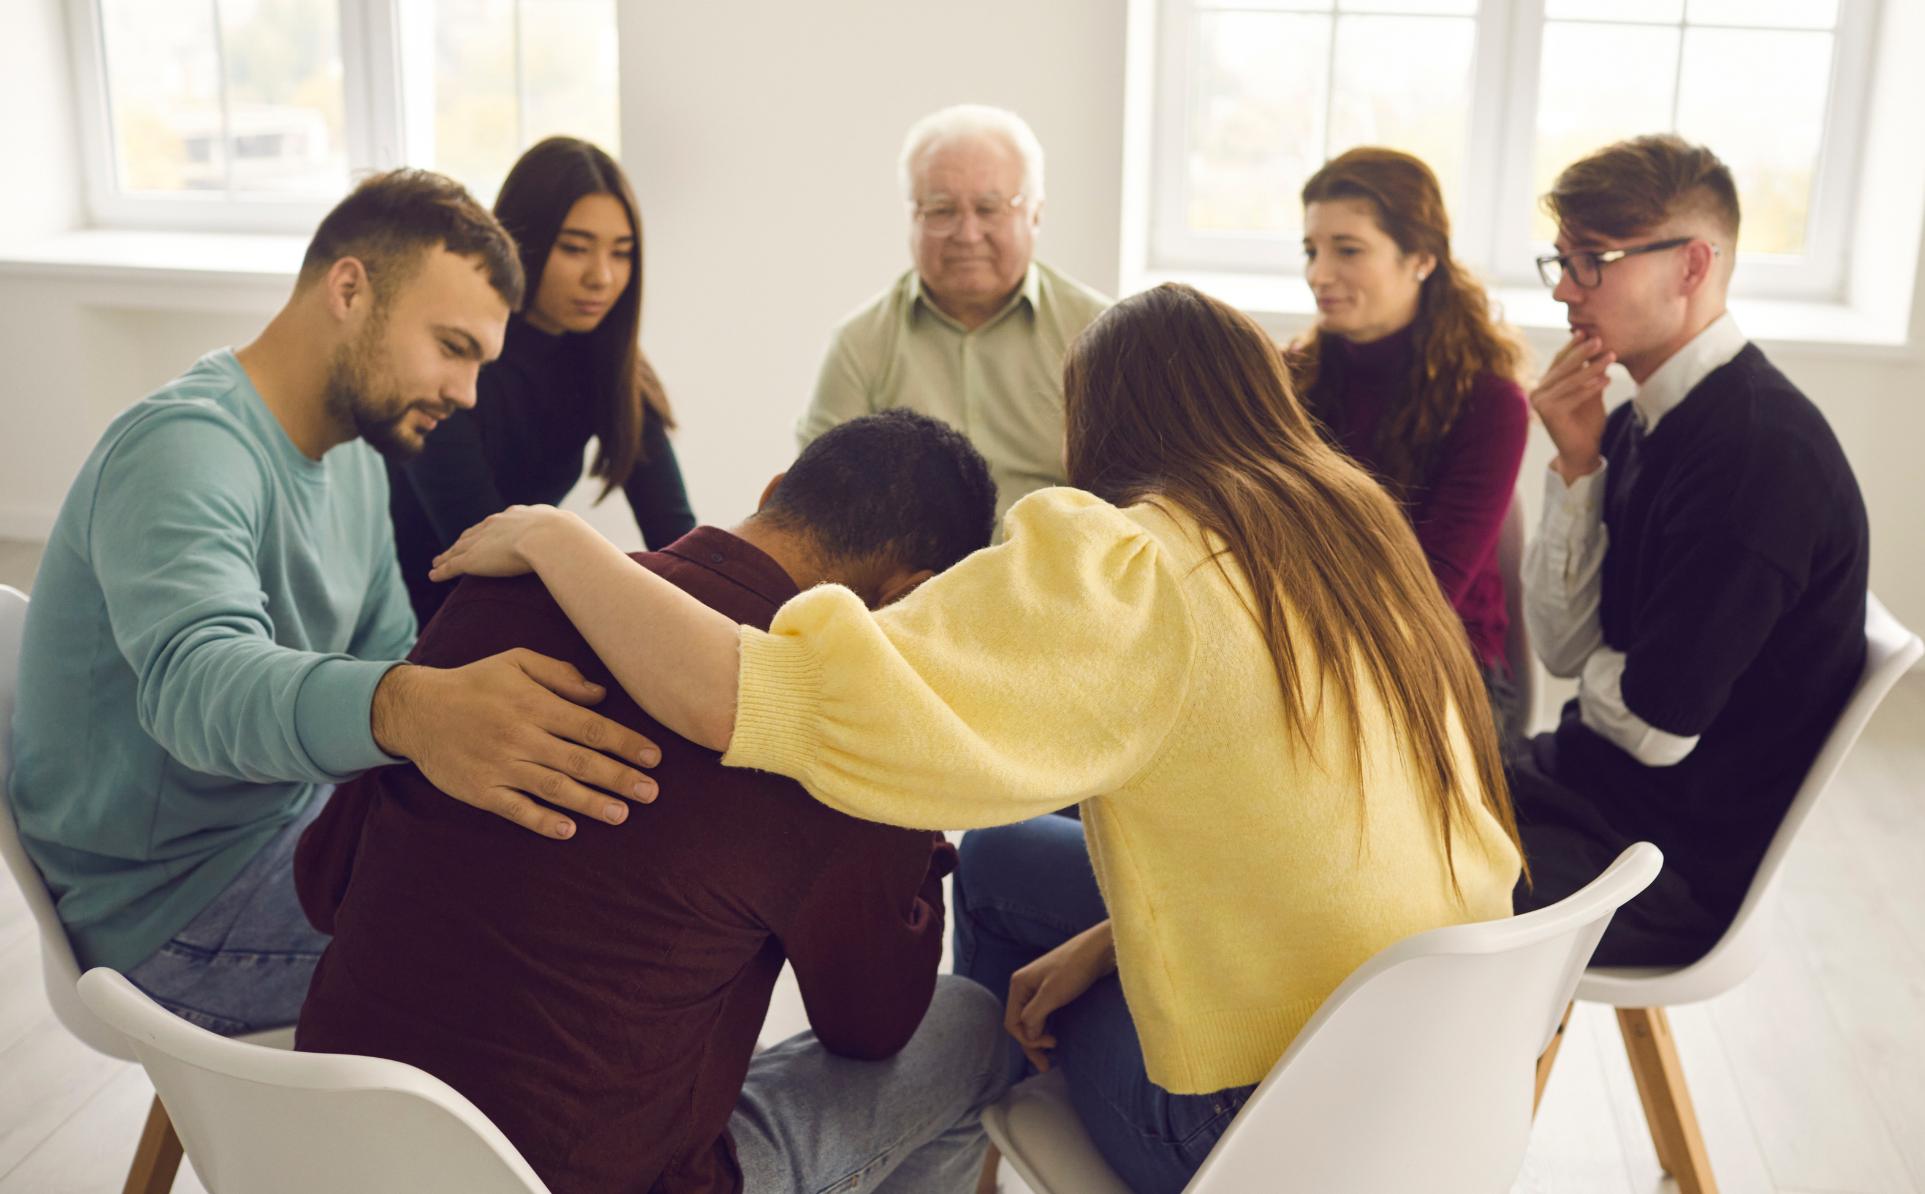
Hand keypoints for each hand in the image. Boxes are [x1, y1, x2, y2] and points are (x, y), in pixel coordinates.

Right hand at [371, 650, 661, 838]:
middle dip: (619, 778)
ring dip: (590, 803)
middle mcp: (520, 736)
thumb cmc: (475, 683)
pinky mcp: (480, 791)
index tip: (653, 757)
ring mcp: (500, 766)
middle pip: (580, 761)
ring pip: (554, 788)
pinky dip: (542, 821)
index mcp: (534, 704)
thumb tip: (601, 694)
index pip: (590, 727)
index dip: (625, 743)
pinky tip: (568, 830)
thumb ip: (560, 674)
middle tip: (651, 792)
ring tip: (622, 814)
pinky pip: (516, 809)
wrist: (416, 710)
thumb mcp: (516, 662)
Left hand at [429, 505, 578, 581]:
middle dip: (464, 540)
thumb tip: (588, 549)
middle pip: (474, 533)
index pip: (497, 524)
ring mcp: (483, 541)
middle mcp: (496, 525)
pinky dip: (441, 571)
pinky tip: (433, 576)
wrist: (552, 537)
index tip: (483, 534)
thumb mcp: (568, 533)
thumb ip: (570, 541)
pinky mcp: (473, 559)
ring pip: (459, 549)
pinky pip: (452, 566)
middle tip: (455, 546)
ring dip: (447, 555)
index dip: (488, 530)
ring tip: (438, 561)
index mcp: (518, 516)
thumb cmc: (566, 536)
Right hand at [1005, 921, 1115, 1071]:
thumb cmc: (1075, 969)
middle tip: (1045, 1066)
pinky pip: (1043, 1014)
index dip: (1028, 1039)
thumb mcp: (1051, 994)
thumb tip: (1027, 1036)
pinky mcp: (1054, 990)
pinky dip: (1046, 1029)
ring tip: (1049, 1059)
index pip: (1012, 1022)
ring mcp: (1039, 988)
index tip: (1052, 1045)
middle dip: (1031, 1045)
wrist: (1100, 949)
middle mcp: (1025, 986)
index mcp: (1019, 984)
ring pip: (1032, 1020)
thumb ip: (1034, 1016)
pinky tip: (1054, 1039)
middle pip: (1021, 1023)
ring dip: (1038, 1039)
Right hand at [1530, 331, 1615, 483]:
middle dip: (1583, 352)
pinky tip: (1606, 380)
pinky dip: (1590, 388)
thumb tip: (1596, 347)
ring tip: (1610, 358)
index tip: (1587, 331)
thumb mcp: (1590, 392)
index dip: (1573, 346)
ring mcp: (1540, 403)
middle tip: (1600, 339)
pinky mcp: (1548, 413)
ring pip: (1570, 381)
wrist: (1582, 451)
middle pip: (1563, 367)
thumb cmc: (1586, 422)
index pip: (1559, 360)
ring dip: (1592, 368)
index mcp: (1544, 385)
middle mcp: (1538, 392)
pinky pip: (1573, 396)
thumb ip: (1588, 374)